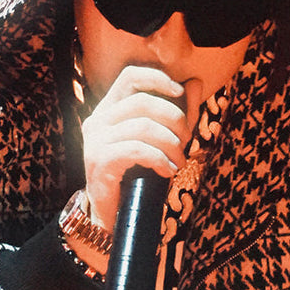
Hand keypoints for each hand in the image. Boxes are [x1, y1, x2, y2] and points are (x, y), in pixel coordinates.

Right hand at [82, 68, 202, 231]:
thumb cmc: (137, 174)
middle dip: (174, 119)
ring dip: (171, 144)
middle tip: (187, 141)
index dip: (157, 78)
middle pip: (142, 101)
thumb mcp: (161, 140)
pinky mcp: (99, 161)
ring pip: (142, 126)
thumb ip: (179, 112)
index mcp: (109, 109)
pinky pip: (137, 150)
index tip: (180, 93)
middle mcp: (97, 120)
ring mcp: (95, 140)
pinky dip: (160, 159)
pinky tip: (168, 171)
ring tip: (180, 161)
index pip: (130, 76)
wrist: (112, 212)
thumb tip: (194, 83)